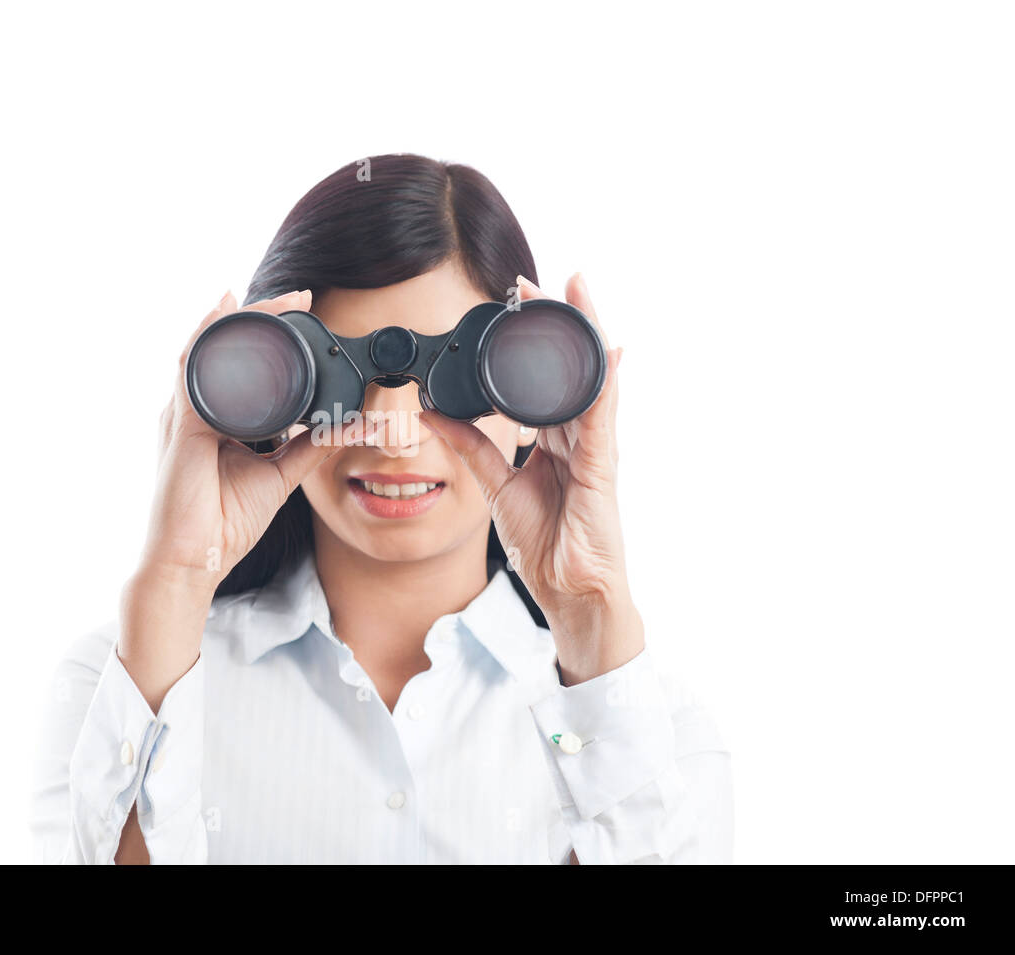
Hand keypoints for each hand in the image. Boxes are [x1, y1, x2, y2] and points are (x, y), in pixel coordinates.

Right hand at [120, 288, 350, 708]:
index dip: (270, 337)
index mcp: (219, 419)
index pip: (243, 367)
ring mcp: (185, 414)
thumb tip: (351, 425)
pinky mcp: (181, 426)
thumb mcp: (279, 476)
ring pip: (209, 349)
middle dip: (259, 317)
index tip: (306, 313)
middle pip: (225, 349)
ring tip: (277, 300)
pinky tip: (227, 316)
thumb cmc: (224, 522)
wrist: (193, 560)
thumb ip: (310, 447)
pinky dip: (210, 341)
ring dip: (241, 320)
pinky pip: (193, 372)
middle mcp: (198, 409)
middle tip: (300, 296)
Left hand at [419, 272, 644, 685]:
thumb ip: (472, 447)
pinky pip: (602, 415)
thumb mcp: (498, 486)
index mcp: (557, 438)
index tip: (512, 301)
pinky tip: (605, 348)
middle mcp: (579, 435)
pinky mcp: (602, 466)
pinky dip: (603, 379)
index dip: (531, 338)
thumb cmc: (546, 542)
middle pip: (571, 365)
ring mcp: (595, 447)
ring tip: (575, 287)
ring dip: (585, 330)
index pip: (545, 376)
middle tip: (535, 280)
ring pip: (593, 375)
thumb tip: (432, 414)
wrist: (570, 590)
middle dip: (557, 319)